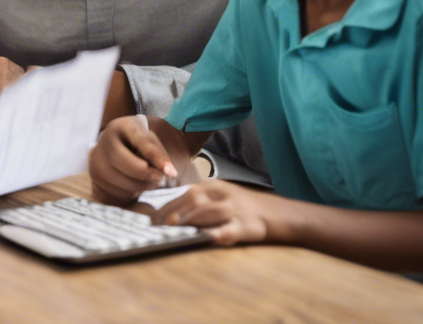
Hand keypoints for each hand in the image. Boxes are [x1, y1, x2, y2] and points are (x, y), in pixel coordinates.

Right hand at [87, 115, 178, 204]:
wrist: (111, 146)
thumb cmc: (136, 142)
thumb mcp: (148, 139)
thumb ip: (158, 153)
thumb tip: (169, 173)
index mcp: (122, 126)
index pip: (142, 143)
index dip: (158, 159)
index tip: (172, 172)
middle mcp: (105, 140)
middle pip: (132, 166)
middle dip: (150, 175)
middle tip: (161, 178)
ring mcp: (97, 159)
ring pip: (127, 183)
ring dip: (144, 185)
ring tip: (149, 179)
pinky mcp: (95, 177)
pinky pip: (119, 191)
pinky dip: (132, 191)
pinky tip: (134, 182)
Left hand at [154, 180, 285, 245]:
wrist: (271, 212)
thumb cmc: (236, 204)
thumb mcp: (216, 195)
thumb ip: (195, 200)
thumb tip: (164, 211)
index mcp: (213, 186)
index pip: (185, 193)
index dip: (167, 204)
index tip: (151, 216)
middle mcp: (222, 195)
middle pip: (194, 200)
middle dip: (173, 210)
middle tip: (155, 223)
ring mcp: (234, 210)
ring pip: (209, 212)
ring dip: (189, 219)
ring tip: (171, 226)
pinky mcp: (245, 226)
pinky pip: (231, 229)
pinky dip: (220, 233)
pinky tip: (209, 237)